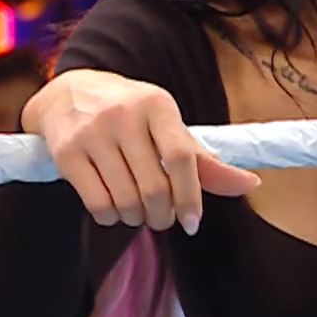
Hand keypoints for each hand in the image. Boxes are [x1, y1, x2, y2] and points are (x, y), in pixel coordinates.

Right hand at [23, 69, 260, 233]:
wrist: (67, 93)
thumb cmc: (129, 114)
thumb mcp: (166, 125)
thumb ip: (204, 160)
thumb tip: (250, 184)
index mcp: (157, 104)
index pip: (182, 157)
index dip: (191, 197)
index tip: (192, 223)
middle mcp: (123, 115)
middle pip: (154, 188)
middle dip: (162, 215)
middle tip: (162, 218)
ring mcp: (91, 133)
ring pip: (126, 201)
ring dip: (137, 218)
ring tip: (138, 211)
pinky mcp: (66, 153)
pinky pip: (98, 205)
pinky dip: (111, 218)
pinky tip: (113, 209)